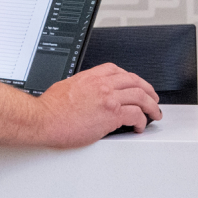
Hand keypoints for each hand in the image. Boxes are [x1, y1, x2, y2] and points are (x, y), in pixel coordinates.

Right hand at [34, 63, 162, 147]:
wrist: (43, 119)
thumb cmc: (50, 108)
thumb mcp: (66, 86)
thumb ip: (81, 87)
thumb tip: (85, 94)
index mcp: (91, 77)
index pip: (117, 70)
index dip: (130, 77)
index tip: (135, 84)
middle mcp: (102, 85)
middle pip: (134, 81)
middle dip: (148, 89)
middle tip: (153, 98)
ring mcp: (108, 98)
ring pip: (140, 96)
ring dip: (151, 105)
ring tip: (154, 113)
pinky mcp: (111, 115)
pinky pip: (135, 115)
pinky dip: (142, 120)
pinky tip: (141, 126)